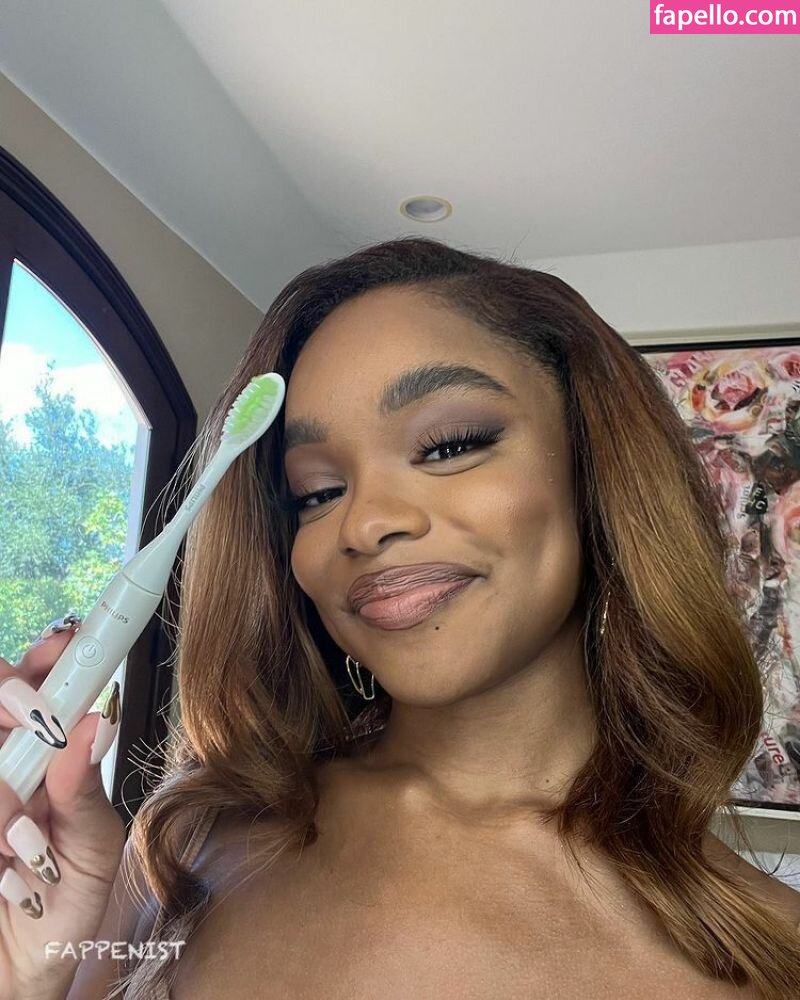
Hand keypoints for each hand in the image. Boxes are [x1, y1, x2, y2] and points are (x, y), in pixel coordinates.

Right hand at [0, 619, 124, 999]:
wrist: (18, 980)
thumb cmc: (63, 913)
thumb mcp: (92, 854)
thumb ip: (86, 792)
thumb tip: (96, 722)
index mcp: (42, 761)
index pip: (36, 687)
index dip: (46, 657)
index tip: (66, 642)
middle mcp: (0, 764)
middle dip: (15, 698)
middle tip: (38, 722)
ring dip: (4, 790)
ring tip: (24, 847)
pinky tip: (9, 874)